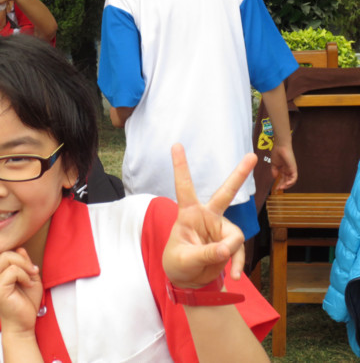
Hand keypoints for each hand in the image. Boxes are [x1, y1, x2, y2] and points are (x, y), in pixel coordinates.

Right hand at [0, 221, 42, 334]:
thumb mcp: (29, 275)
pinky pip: (13, 269)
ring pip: (8, 256)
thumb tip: (19, 248)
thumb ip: (23, 260)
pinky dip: (25, 275)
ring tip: (30, 278)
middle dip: (21, 258)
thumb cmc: (26, 301)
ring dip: (25, 266)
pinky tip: (27, 284)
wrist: (24, 323)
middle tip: (32, 271)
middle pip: (1, 249)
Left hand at [162, 144, 256, 287]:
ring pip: (235, 235)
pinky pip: (237, 250)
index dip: (180, 167)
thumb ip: (205, 253)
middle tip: (251, 156)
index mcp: (188, 214)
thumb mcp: (185, 260)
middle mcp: (206, 217)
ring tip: (225, 270)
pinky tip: (233, 275)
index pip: (183, 187)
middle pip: (225, 193)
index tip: (176, 145)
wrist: (187, 281)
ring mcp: (219, 229)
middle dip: (239, 175)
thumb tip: (227, 249)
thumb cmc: (177, 264)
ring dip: (230, 252)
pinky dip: (236, 263)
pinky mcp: (228, 243)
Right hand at [271, 141, 296, 189]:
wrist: (280, 147)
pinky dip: (291, 182)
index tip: (275, 188)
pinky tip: (286, 184)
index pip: (282, 179)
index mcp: (283, 169)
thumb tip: (275, 178)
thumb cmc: (276, 154)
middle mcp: (288, 171)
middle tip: (277, 189)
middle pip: (287, 180)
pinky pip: (294, 177)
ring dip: (287, 185)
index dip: (279, 184)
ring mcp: (291, 170)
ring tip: (281, 187)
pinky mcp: (294, 169)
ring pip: (291, 180)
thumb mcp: (274, 165)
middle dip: (282, 186)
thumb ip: (274, 172)